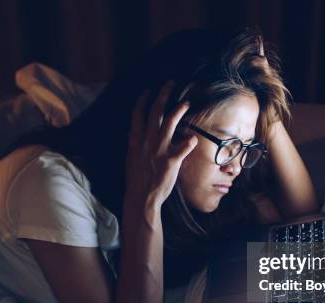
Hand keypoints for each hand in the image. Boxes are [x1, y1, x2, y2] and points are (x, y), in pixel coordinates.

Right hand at [125, 81, 197, 209]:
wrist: (141, 197)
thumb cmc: (137, 180)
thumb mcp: (131, 158)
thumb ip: (135, 145)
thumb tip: (135, 135)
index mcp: (136, 140)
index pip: (138, 114)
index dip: (143, 100)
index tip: (148, 90)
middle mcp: (147, 142)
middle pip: (155, 112)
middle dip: (163, 95)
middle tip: (170, 84)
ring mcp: (159, 150)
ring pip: (169, 122)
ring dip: (178, 110)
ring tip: (186, 102)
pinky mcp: (171, 161)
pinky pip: (183, 147)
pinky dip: (188, 141)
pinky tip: (193, 137)